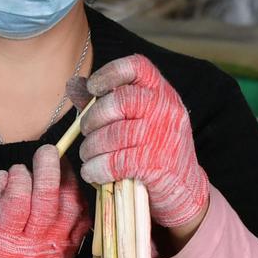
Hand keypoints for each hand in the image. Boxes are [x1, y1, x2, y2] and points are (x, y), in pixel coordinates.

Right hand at [0, 144, 88, 257]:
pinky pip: (82, 219)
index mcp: (4, 242)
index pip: (17, 203)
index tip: (15, 170)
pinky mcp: (70, 249)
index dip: (19, 180)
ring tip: (59, 163)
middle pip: (48, 202)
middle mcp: (34, 246)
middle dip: (49, 170)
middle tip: (46, 151)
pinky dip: (78, 198)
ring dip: (67, 180)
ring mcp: (56, 248)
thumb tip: (4, 176)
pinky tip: (68, 185)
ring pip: (70, 208)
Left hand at [72, 54, 210, 232]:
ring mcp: (164, 137)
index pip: (137, 67)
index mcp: (162, 92)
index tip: (93, 87)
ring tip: (88, 156)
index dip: (110, 72)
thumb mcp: (138, 119)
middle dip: (93, 117)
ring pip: (114, 135)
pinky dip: (97, 169)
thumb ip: (105, 101)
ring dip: (91, 148)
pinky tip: (93, 173)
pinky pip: (116, 162)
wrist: (185, 189)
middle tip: (86, 132)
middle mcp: (166, 109)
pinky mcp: (157, 165)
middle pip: (121, 100)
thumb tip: (73, 85)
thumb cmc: (154, 150)